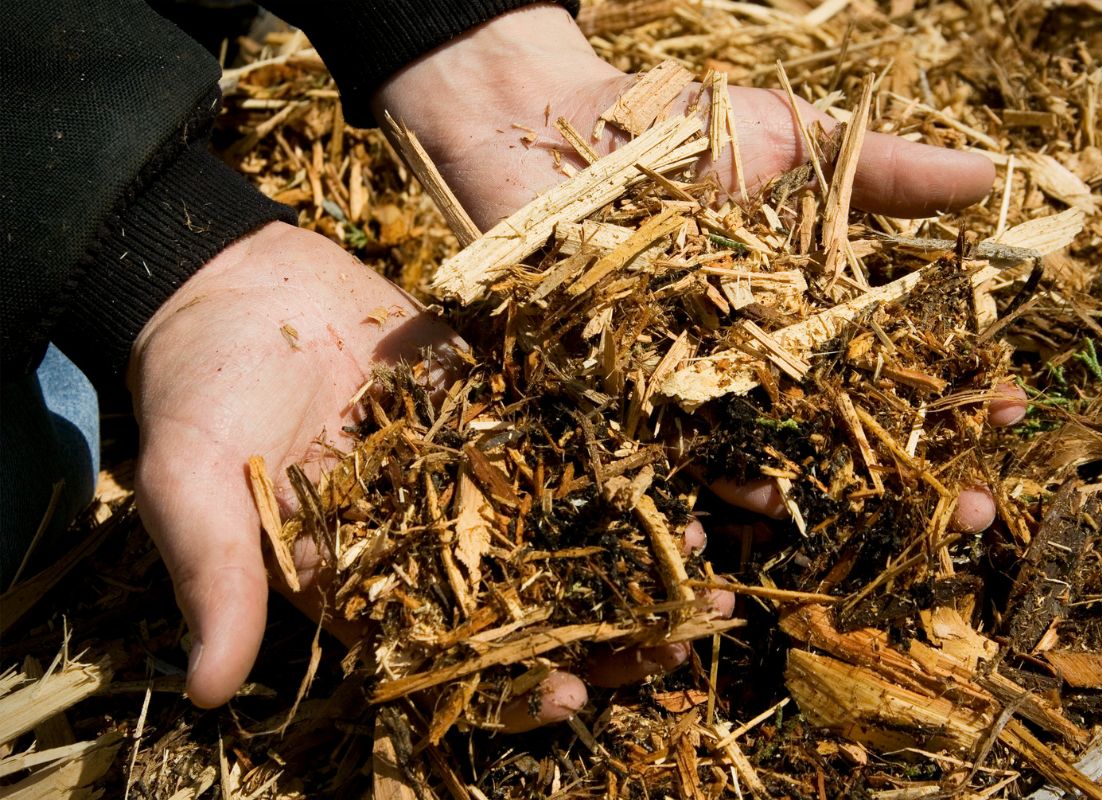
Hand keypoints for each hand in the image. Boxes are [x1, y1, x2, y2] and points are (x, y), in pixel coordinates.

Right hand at [128, 222, 733, 725]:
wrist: (233, 285)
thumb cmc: (198, 390)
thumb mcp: (193, 486)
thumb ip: (215, 577)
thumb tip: (203, 688)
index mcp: (367, 583)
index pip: (448, 657)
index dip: (508, 685)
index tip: (571, 694)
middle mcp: (432, 540)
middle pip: (532, 601)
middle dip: (608, 624)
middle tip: (684, 639)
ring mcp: (473, 473)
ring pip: (567, 526)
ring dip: (638, 549)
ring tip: (707, 565)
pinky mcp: (499, 406)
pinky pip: (570, 438)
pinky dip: (629, 454)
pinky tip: (690, 466)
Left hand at [372, 6, 1023, 527]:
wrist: (552, 127)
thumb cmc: (678, 127)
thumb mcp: (791, 141)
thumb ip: (880, 173)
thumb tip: (991, 176)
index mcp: (807, 305)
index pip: (896, 358)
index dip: (956, 385)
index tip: (1012, 405)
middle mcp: (758, 359)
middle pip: (842, 425)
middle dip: (910, 467)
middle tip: (973, 509)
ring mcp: (692, 386)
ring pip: (761, 454)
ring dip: (817, 493)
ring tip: (867, 521)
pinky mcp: (622, 398)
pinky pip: (667, 454)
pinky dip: (705, 485)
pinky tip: (752, 509)